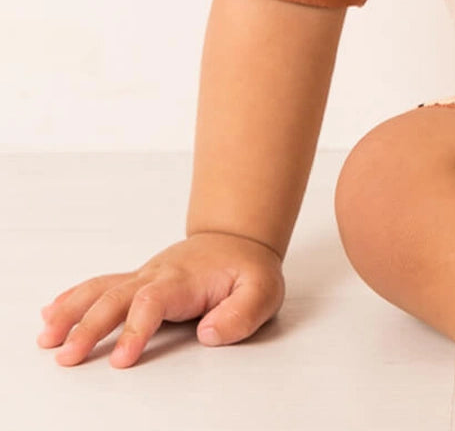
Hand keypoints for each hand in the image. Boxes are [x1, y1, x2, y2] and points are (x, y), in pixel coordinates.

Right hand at [37, 231, 284, 367]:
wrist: (238, 239)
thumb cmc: (248, 268)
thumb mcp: (263, 289)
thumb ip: (241, 313)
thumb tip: (208, 334)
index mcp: (184, 280)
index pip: (152, 302)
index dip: (135, 330)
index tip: (121, 361)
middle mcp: (157, 275)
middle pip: (116, 298)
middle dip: (89, 328)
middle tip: (67, 357)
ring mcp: (144, 276)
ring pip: (101, 289)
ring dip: (72, 311)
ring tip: (47, 337)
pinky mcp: (138, 281)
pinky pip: (101, 286)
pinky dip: (73, 298)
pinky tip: (51, 313)